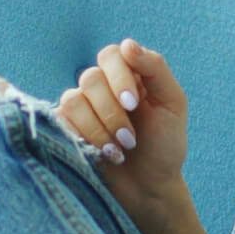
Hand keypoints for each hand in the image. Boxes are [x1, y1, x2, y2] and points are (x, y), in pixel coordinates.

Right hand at [56, 39, 190, 233]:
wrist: (150, 189)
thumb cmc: (165, 146)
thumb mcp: (172, 103)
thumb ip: (155, 68)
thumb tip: (127, 44)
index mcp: (129, 74)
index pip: (111, 55)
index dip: (119, 76)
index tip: (134, 104)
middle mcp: (102, 86)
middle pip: (91, 77)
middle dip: (112, 111)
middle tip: (131, 137)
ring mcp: (82, 107)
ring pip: (74, 100)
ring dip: (100, 129)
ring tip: (121, 150)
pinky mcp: (66, 128)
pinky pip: (62, 120)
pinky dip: (86, 138)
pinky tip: (105, 155)